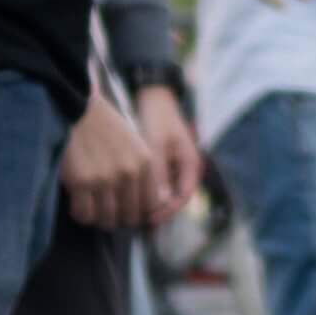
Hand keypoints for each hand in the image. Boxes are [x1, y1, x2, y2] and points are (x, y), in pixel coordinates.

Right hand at [61, 92, 160, 231]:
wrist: (79, 111)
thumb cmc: (106, 129)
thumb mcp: (136, 145)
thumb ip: (146, 173)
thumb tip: (158, 203)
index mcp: (145, 163)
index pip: (151, 204)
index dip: (139, 212)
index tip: (128, 210)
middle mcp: (128, 173)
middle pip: (129, 216)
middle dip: (119, 218)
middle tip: (108, 213)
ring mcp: (104, 179)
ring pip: (106, 218)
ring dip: (99, 219)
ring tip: (93, 209)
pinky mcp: (80, 182)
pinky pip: (84, 214)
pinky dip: (82, 214)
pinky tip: (79, 205)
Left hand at [133, 82, 202, 217]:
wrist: (151, 95)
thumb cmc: (156, 117)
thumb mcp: (156, 144)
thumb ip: (158, 172)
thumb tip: (160, 201)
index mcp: (190, 164)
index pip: (183, 197)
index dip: (166, 211)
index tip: (148, 218)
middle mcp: (183, 168)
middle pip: (172, 198)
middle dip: (155, 210)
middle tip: (133, 219)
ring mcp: (171, 166)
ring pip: (162, 192)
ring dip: (147, 202)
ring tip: (127, 210)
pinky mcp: (159, 163)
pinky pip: (153, 183)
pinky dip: (141, 190)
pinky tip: (125, 194)